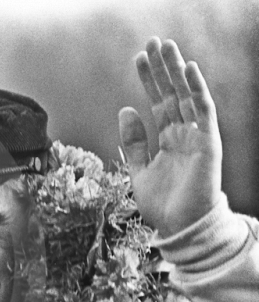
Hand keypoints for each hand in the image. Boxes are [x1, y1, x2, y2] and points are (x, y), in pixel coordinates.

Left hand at [119, 37, 222, 237]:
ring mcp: (198, 136)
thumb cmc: (163, 205)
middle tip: (152, 42)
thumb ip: (134, 142)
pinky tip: (188, 69)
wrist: (180, 228)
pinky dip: (197, 89)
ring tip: (166, 46)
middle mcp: (184, 133)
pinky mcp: (209, 142)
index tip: (138, 58)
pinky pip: (204, 110)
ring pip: (187, 95)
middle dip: (162, 68)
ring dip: (177, 71)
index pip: (159, 102)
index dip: (149, 80)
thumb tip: (125, 110)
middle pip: (173, 93)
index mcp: (169, 139)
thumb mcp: (138, 170)